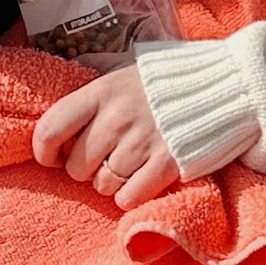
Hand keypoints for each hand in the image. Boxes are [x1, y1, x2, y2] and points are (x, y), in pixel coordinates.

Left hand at [33, 64, 178, 209]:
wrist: (221, 85)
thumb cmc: (166, 77)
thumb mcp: (126, 65)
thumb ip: (96, 73)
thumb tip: (70, 71)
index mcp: (101, 91)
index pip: (51, 128)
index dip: (44, 150)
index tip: (54, 155)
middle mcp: (116, 118)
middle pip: (76, 167)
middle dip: (85, 167)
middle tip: (103, 155)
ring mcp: (141, 143)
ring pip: (102, 186)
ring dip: (111, 181)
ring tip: (128, 161)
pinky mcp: (165, 165)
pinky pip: (128, 199)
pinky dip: (132, 194)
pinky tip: (143, 176)